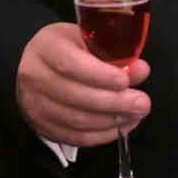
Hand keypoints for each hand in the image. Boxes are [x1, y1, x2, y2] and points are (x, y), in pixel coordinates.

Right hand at [16, 20, 149, 146]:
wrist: (36, 66)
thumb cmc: (68, 49)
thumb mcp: (89, 41)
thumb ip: (115, 55)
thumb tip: (141, 70)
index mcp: (46, 48)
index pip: (71, 64)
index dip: (100, 76)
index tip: (125, 81)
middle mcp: (35, 77)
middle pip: (76, 96)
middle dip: (114, 102)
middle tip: (142, 103)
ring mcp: (35, 105)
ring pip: (77, 120)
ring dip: (112, 121)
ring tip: (136, 115)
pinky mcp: (43, 126)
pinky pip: (76, 137)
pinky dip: (103, 135)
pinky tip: (122, 126)